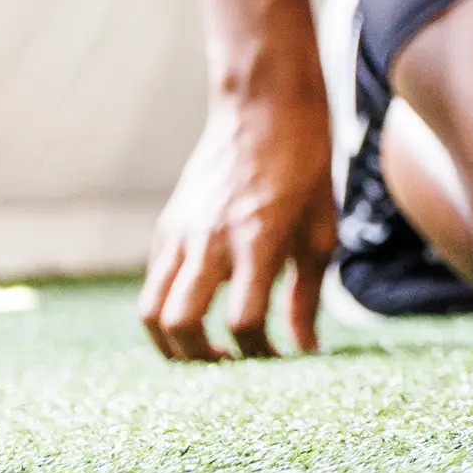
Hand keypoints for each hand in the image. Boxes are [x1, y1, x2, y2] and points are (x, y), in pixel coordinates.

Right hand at [140, 84, 336, 361]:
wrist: (263, 107)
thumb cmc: (305, 166)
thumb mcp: (321, 229)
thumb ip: (307, 294)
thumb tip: (304, 349)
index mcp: (258, 240)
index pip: (245, 321)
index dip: (260, 353)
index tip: (278, 360)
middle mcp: (210, 239)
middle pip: (181, 325)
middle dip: (202, 360)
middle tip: (231, 365)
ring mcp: (180, 232)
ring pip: (151, 310)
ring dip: (174, 342)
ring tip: (207, 351)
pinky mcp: (166, 226)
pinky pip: (154, 283)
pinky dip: (169, 308)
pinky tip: (202, 310)